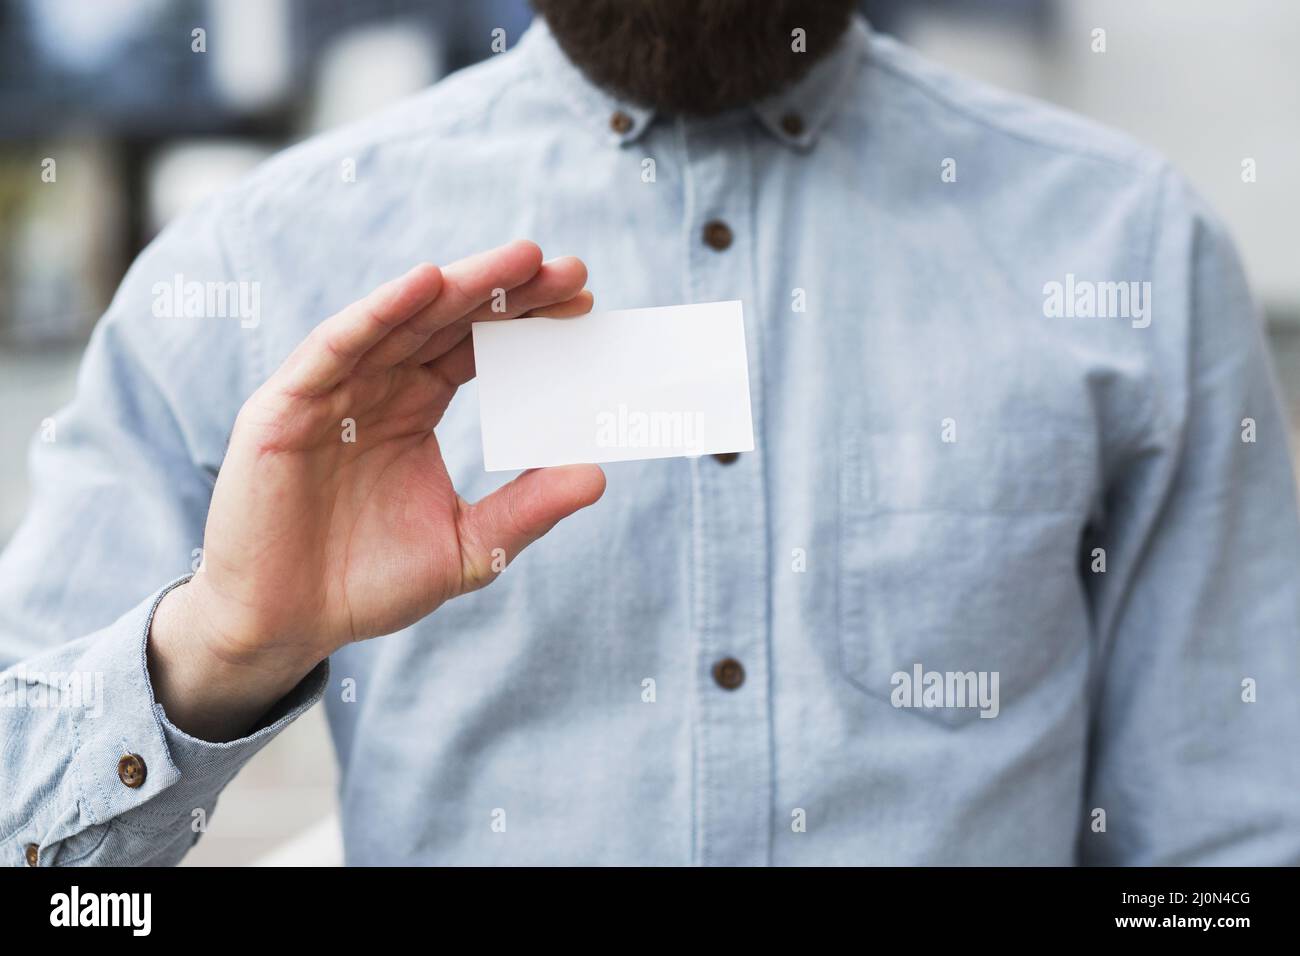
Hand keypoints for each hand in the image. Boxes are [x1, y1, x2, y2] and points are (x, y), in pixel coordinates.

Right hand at [149, 241, 604, 739]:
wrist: (285, 624)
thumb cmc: (367, 584)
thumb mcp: (468, 547)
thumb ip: (526, 510)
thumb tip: (598, 474)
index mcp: (415, 407)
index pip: (477, 348)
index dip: (527, 322)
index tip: (587, 302)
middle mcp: (376, 386)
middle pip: (449, 321)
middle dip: (509, 291)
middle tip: (571, 268)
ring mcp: (332, 390)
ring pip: (403, 320)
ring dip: (461, 285)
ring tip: (523, 260)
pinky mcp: (287, 405)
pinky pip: (337, 346)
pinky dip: (380, 311)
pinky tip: (427, 282)